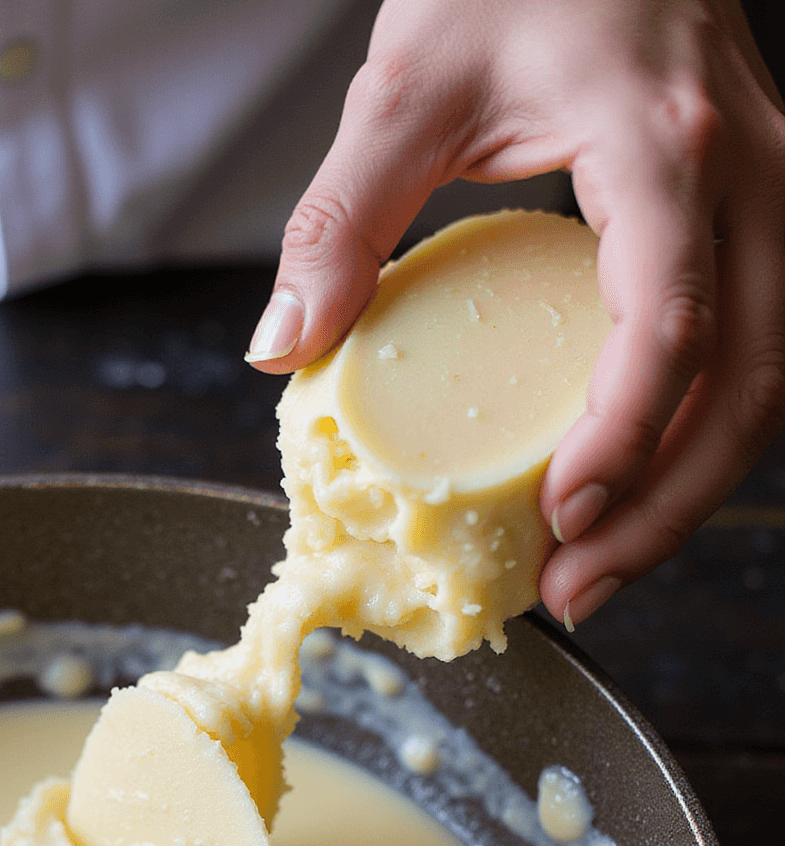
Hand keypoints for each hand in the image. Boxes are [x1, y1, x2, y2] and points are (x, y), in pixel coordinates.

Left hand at [248, 0, 784, 629]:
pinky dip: (701, 435)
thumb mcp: (406, 82)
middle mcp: (748, 175)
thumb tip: (282, 349)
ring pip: (771, 380)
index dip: (625, 437)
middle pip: (751, 382)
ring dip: (692, 491)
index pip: (672, 320)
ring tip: (600, 566)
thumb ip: (342, 217)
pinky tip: (637, 489)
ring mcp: (771, 195)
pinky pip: (758, 350)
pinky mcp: (760, 217)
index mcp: (667, 144)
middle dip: (666, 510)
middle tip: (576, 590)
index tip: (563, 518)